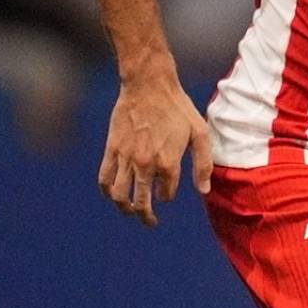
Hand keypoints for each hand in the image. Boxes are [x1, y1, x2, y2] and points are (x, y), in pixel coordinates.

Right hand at [97, 71, 212, 226]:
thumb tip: (203, 191)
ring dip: (124, 208)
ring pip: (119, 195)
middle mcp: (145, 164)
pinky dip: (107, 191)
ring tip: (130, 212)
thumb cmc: (178, 108)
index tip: (168, 192)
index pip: (166, 193)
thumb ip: (203, 164)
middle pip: (141, 202)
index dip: (168, 195)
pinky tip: (114, 194)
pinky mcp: (111, 149)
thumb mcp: (200, 133)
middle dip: (145, 216)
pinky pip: (104, 178)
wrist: (149, 85)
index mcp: (168, 161)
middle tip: (150, 222)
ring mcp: (126, 158)